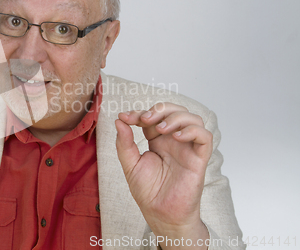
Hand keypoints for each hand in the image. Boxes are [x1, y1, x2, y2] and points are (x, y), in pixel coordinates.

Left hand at [115, 102, 211, 245]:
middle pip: (174, 111)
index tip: (125, 117)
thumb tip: (119, 121)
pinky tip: (176, 136)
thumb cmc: (148, 192)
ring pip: (192, 118)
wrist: (160, 214)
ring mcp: (187, 148)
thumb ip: (124, 143)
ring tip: (160, 128)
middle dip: (159, 109)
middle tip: (144, 119)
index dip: (139, 113)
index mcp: (157, 140)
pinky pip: (205, 136)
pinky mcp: (199, 158)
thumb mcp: (130, 164)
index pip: (152, 117)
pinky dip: (192, 130)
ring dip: (175, 117)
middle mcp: (173, 141)